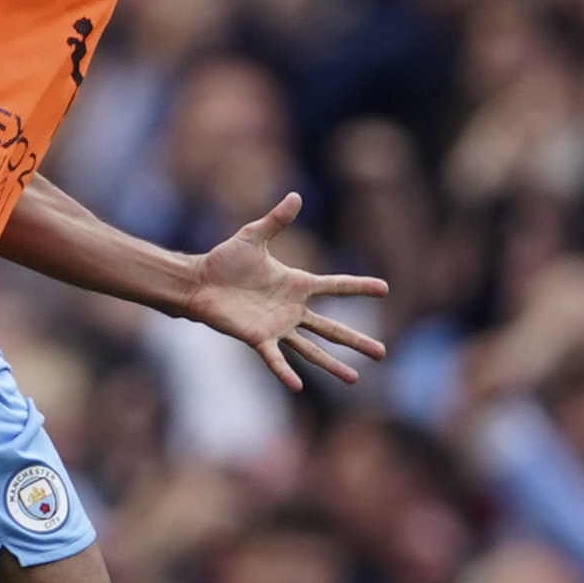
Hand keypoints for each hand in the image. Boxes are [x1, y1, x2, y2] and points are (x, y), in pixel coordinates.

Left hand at [188, 193, 390, 389]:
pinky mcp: (257, 338)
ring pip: (312, 349)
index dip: (359, 286)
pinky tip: (298, 386)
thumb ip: (276, 220)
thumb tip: (296, 196)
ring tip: (354, 379)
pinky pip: (275, 358)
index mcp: (297, 284)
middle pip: (332, 327)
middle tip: (382, 353)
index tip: (385, 289)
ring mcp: (277, 326)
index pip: (336, 286)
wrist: (199, 280)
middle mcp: (292, 309)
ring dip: (332, 365)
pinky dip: (285, 372)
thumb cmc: (225, 259)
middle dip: (356, 340)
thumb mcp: (253, 236)